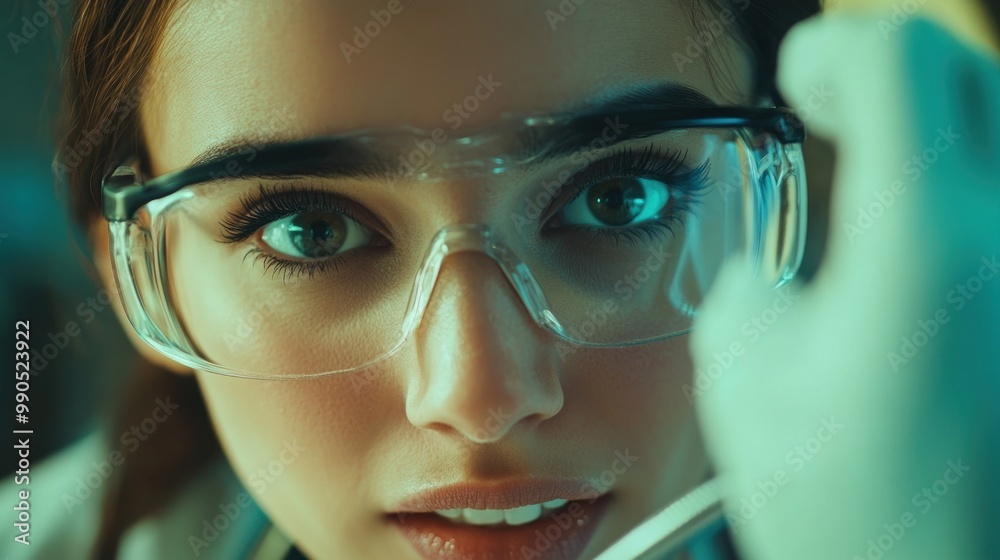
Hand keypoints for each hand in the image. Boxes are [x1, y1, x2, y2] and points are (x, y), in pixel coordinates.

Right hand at [691, 14, 999, 559]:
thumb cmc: (850, 509)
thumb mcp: (743, 374)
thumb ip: (753, 276)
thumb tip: (779, 268)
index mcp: (926, 240)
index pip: (896, 54)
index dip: (831, 50)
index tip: (800, 82)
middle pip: (968, 71)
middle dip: (888, 78)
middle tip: (835, 120)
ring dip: (935, 135)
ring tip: (881, 194)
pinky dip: (966, 200)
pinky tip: (927, 260)